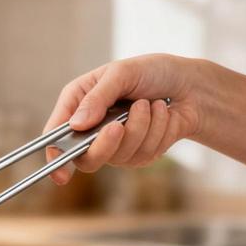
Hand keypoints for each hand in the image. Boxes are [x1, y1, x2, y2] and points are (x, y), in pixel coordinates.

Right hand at [44, 55, 203, 184]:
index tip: (62, 174)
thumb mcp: (121, 73)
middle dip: (104, 145)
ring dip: (140, 127)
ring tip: (150, 104)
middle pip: (86, 159)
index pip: (57, 137)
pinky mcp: (138, 155)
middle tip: (116, 127)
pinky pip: (143, 154)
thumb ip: (97, 98)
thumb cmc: (152, 72)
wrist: (190, 85)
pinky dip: (157, 130)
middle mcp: (92, 129)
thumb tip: (76, 125)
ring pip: (120, 156)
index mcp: (79, 104)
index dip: (56, 156)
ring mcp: (116, 146)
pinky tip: (162, 114)